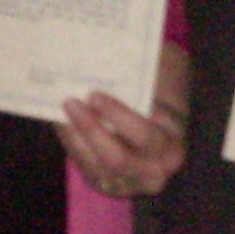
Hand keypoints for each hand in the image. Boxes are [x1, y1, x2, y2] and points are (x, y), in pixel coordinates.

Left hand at [58, 44, 187, 199]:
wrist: (161, 131)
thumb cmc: (161, 102)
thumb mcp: (163, 87)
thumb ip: (149, 74)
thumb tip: (120, 51)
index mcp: (171, 146)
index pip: (144, 136)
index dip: (118, 116)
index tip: (94, 95)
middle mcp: (153, 172)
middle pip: (116, 157)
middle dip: (91, 129)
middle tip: (71, 101)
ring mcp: (128, 182)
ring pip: (95, 164)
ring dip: (75, 135)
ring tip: (63, 107)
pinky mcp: (107, 182)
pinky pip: (85, 166)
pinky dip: (72, 143)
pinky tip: (62, 121)